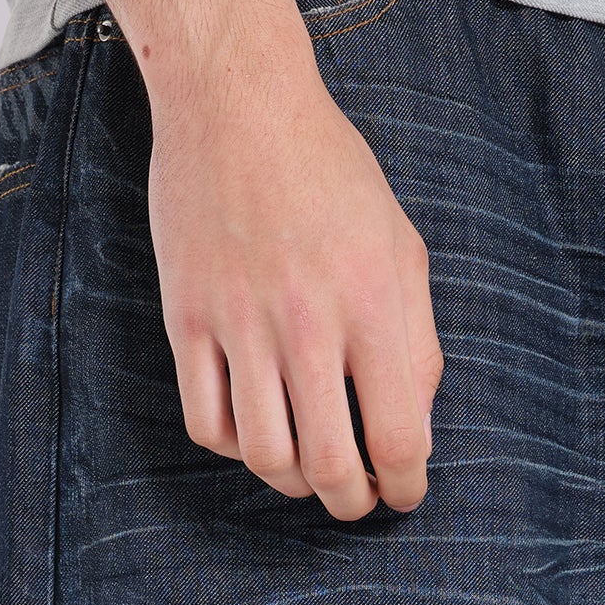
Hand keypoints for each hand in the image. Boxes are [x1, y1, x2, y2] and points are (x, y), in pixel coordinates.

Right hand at [147, 53, 442, 520]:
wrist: (236, 102)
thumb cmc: (330, 173)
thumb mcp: (400, 244)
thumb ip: (417, 339)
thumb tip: (413, 425)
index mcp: (371, 300)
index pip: (398, 435)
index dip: (406, 485)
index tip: (404, 493)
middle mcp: (306, 318)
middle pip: (329, 464)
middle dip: (350, 502)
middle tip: (358, 499)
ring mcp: (239, 322)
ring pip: (264, 455)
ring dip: (293, 484)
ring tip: (309, 473)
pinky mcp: (187, 318)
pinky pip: (206, 423)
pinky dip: (236, 449)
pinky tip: (258, 432)